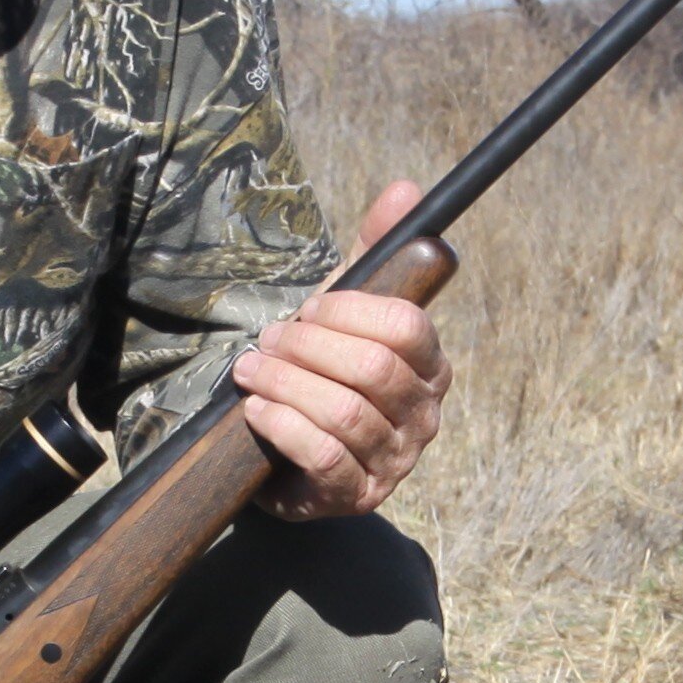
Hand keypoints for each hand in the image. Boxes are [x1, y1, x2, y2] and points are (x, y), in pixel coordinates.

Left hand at [233, 180, 448, 519]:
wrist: (285, 447)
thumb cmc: (322, 369)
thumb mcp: (344, 308)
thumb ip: (374, 250)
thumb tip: (407, 187)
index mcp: (431, 365)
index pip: (406, 326)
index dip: (348, 311)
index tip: (309, 309)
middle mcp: (424, 416)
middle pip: (371, 368)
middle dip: (307, 347)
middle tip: (269, 340)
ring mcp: (395, 461)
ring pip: (344, 412)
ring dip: (285, 384)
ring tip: (251, 371)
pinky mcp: (357, 495)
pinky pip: (324, 456)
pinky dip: (282, 426)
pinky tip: (255, 411)